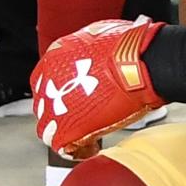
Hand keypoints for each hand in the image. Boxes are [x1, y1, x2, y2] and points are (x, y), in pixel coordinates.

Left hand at [33, 17, 164, 159]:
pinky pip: (60, 146)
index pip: (46, 82)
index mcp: (54, 59)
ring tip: (86, 136)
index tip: (76, 98)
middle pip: (44, 105)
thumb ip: (88, 49)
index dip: (62, 93)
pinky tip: (92, 147)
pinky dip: (76, 150)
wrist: (141, 64)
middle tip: (83, 117)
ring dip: (66, 132)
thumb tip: (95, 52)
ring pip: (47, 127)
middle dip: (62, 113)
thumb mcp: (100, 36)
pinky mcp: (66, 128)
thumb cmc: (130, 49)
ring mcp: (55, 106)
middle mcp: (48, 82)